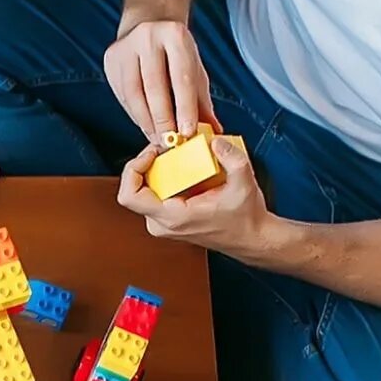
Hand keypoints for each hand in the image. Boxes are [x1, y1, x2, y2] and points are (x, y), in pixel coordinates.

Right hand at [102, 16, 217, 146]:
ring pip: (134, 93)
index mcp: (175, 34)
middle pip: (154, 86)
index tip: (187, 132)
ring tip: (157, 138)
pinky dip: (135, 114)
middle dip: (163, 119)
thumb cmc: (176, 53)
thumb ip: (202, 100)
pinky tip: (145, 126)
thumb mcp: (194, 69)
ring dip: (146, 121)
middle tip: (170, 142)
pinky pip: (122, 94)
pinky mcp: (111, 59)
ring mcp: (126, 47)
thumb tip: (214, 130)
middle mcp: (148, 37)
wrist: (149, 25)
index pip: (181, 77)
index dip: (184, 107)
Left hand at [122, 130, 276, 259]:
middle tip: (166, 149)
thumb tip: (214, 142)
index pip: (129, 196)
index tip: (152, 153)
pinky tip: (180, 168)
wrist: (251, 238)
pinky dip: (163, 177)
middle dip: (148, 163)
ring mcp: (163, 224)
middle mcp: (163, 224)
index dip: (133, 168)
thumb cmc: (245, 219)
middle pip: (135, 189)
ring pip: (143, 191)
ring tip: (173, 156)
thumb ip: (231, 157)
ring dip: (155, 170)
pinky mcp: (168, 220)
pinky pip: (154, 194)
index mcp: (173, 217)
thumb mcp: (244, 183)